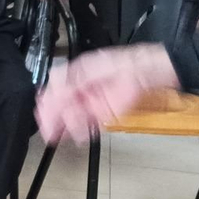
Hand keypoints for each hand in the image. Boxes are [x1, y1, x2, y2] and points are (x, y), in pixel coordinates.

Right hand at [35, 45, 179, 145]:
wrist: (154, 72)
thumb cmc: (131, 63)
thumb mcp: (100, 67)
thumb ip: (78, 80)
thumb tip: (60, 91)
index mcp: (80, 72)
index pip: (56, 87)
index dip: (49, 100)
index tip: (44, 111)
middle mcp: (85, 87)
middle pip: (62, 103)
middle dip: (52, 115)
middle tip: (47, 127)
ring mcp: (95, 100)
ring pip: (72, 115)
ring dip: (63, 125)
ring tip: (57, 134)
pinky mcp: (106, 113)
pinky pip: (88, 123)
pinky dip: (80, 130)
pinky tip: (76, 135)